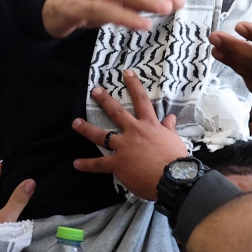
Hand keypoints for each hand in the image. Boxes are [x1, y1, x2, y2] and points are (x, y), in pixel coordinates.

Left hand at [72, 69, 186, 200]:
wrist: (172, 178)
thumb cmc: (176, 159)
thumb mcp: (174, 140)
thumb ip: (169, 128)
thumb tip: (171, 117)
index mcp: (149, 125)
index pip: (141, 101)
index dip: (134, 85)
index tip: (126, 73)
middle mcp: (134, 132)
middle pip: (116, 112)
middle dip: (104, 100)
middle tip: (95, 90)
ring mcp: (124, 147)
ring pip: (101, 135)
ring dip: (87, 129)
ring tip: (76, 123)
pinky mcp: (118, 163)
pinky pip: (99, 164)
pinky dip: (87, 165)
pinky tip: (76, 164)